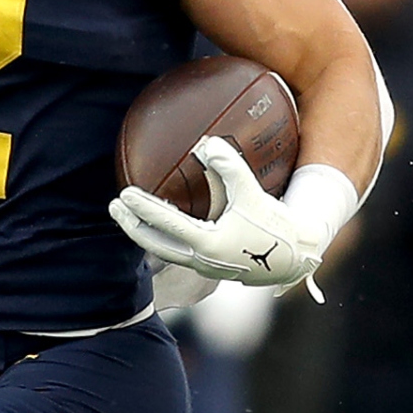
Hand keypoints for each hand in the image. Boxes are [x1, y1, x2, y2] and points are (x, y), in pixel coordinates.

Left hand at [109, 138, 333, 292]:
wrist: (297, 257)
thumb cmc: (275, 225)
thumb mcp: (253, 193)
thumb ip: (230, 168)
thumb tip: (205, 143)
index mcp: (209, 244)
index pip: (167, 224)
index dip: (144, 208)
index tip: (123, 194)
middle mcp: (201, 260)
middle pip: (154, 244)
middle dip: (131, 225)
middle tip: (115, 205)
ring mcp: (203, 267)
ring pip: (164, 251)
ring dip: (144, 233)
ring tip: (129, 215)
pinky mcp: (209, 268)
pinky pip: (177, 253)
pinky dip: (163, 238)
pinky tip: (157, 225)